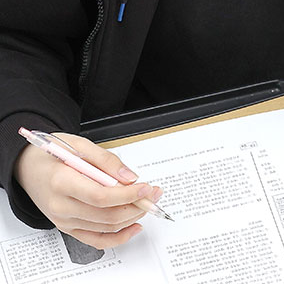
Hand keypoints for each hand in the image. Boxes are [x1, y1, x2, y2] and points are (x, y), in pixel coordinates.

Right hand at [15, 133, 161, 247]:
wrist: (29, 168)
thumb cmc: (52, 154)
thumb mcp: (79, 145)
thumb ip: (107, 161)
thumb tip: (130, 177)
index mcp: (61, 182)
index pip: (101, 196)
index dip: (128, 195)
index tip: (147, 187)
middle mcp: (60, 205)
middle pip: (106, 215)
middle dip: (137, 205)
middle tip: (153, 193)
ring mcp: (63, 220)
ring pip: (106, 227)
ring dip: (133, 217)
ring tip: (146, 202)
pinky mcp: (68, 228)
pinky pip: (96, 240)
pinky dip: (119, 237)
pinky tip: (134, 226)